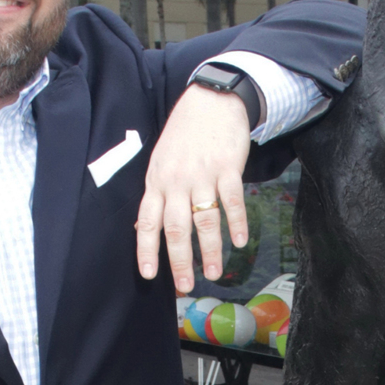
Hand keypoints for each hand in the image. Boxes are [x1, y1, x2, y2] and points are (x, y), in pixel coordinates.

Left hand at [135, 84, 251, 293]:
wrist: (211, 100)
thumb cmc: (184, 135)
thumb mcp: (161, 162)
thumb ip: (156, 195)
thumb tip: (144, 228)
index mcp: (157, 181)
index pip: (148, 221)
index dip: (147, 249)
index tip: (149, 274)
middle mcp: (177, 180)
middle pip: (177, 227)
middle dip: (180, 260)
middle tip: (186, 285)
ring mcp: (203, 174)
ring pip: (205, 219)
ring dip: (211, 250)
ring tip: (215, 273)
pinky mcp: (228, 167)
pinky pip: (232, 201)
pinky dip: (237, 223)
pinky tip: (240, 242)